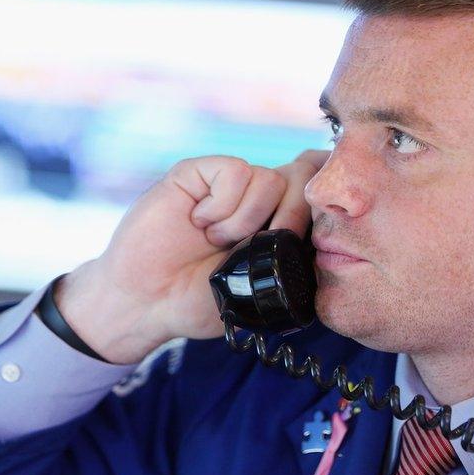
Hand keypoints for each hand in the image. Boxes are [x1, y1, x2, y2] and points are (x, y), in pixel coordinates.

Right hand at [53, 150, 330, 363]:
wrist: (146, 302)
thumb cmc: (200, 300)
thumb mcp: (260, 287)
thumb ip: (291, 256)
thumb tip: (326, 230)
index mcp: (277, 222)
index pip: (318, 188)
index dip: (322, 201)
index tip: (306, 233)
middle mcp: (257, 198)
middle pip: (303, 177)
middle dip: (291, 216)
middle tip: (261, 245)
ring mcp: (227, 184)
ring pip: (271, 179)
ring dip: (246, 219)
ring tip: (217, 241)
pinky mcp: (198, 173)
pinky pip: (236, 171)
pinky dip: (223, 205)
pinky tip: (201, 222)